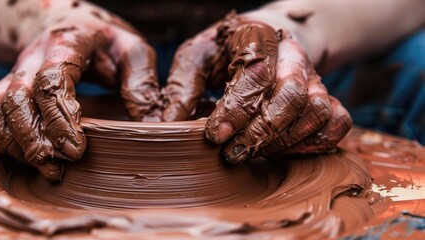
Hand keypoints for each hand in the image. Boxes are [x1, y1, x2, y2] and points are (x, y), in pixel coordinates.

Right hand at [0, 1, 160, 180]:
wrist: (64, 23)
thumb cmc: (103, 42)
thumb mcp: (132, 50)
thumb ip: (142, 83)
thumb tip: (152, 126)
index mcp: (66, 43)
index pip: (52, 77)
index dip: (60, 115)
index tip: (76, 150)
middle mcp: (31, 58)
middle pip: (17, 96)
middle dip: (32, 137)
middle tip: (56, 167)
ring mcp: (13, 73)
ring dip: (15, 143)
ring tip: (44, 168)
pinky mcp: (2, 88)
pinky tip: (20, 156)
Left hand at [162, 12, 351, 163]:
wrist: (266, 38)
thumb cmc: (226, 51)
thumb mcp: (197, 57)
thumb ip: (182, 86)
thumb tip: (167, 125)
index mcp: (258, 37)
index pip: (254, 75)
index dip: (235, 110)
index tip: (214, 136)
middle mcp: (292, 56)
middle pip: (292, 95)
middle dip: (261, 131)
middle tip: (233, 153)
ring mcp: (314, 77)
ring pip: (317, 111)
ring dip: (284, 140)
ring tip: (253, 153)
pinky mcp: (328, 97)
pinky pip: (337, 123)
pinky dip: (314, 143)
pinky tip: (283, 151)